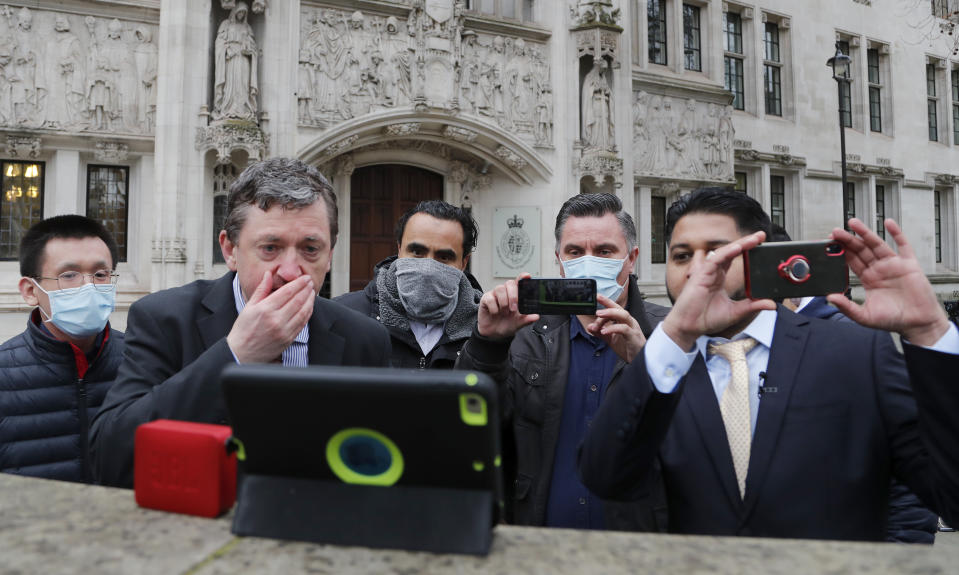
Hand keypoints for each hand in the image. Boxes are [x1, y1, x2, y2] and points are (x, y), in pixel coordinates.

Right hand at [226, 272, 314, 362]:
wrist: (242, 354)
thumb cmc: (243, 329)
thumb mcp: (249, 307)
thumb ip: (261, 290)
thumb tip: (269, 274)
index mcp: (265, 309)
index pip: (287, 292)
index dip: (298, 283)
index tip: (305, 277)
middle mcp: (276, 320)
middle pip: (297, 300)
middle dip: (306, 289)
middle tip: (310, 281)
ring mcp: (284, 331)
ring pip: (303, 311)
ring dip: (310, 300)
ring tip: (311, 291)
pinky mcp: (288, 339)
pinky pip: (302, 323)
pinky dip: (308, 313)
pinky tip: (309, 306)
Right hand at [476, 273, 538, 339]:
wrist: (494, 333)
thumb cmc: (507, 324)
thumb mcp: (519, 323)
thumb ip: (527, 319)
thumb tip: (536, 316)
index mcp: (515, 295)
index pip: (520, 282)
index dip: (523, 277)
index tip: (527, 276)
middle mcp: (506, 292)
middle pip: (510, 283)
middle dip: (513, 296)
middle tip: (513, 309)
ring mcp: (495, 294)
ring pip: (500, 289)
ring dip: (504, 303)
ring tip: (504, 313)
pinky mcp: (486, 299)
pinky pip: (490, 298)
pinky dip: (494, 308)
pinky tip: (495, 313)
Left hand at [586, 294, 645, 362]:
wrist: (638, 360)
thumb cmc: (628, 348)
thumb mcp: (611, 339)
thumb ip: (600, 332)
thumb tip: (590, 327)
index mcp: (624, 321)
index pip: (615, 308)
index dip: (607, 301)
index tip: (597, 296)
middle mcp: (629, 322)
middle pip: (619, 309)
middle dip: (608, 306)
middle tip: (596, 311)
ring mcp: (633, 328)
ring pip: (623, 315)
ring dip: (610, 313)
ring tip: (599, 316)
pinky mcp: (633, 337)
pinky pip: (623, 329)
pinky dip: (612, 328)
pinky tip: (604, 331)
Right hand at [661, 231, 775, 350]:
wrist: (689, 327)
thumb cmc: (705, 319)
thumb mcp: (736, 311)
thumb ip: (753, 306)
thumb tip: (772, 304)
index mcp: (720, 279)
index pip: (734, 259)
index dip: (746, 250)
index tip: (761, 244)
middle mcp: (713, 273)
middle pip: (730, 252)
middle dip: (746, 242)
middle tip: (761, 235)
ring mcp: (707, 273)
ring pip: (724, 253)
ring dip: (739, 245)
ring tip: (753, 239)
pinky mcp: (700, 276)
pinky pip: (714, 260)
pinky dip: (726, 253)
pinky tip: (737, 248)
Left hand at [828, 218, 949, 346]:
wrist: (917, 324)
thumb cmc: (893, 320)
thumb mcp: (864, 316)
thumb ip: (847, 307)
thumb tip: (830, 298)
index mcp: (868, 279)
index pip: (851, 261)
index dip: (841, 252)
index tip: (829, 244)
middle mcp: (879, 269)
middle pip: (861, 250)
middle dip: (848, 240)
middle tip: (835, 231)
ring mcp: (894, 265)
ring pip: (877, 244)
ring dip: (865, 233)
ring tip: (853, 223)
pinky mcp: (909, 264)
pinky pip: (903, 245)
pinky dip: (897, 233)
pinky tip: (888, 223)